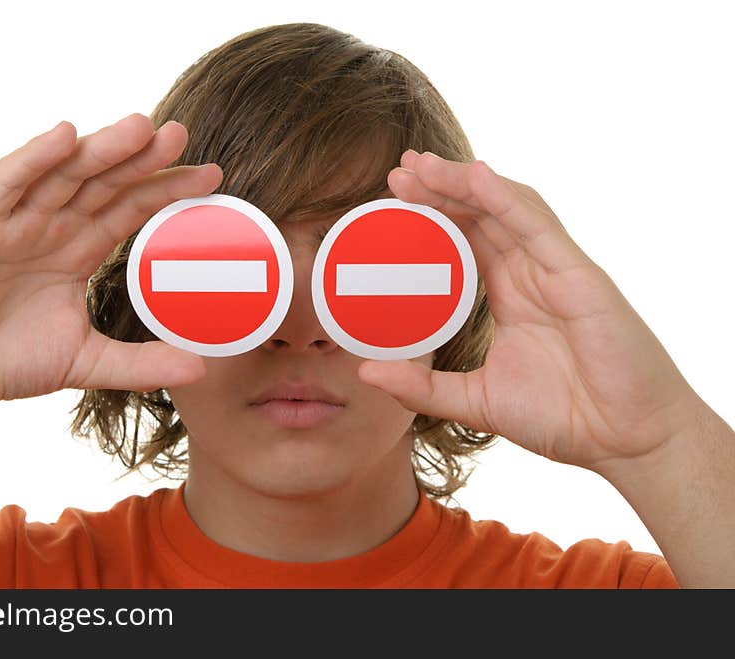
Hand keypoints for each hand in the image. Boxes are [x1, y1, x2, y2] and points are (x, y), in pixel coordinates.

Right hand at [0, 114, 220, 404]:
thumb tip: (200, 369)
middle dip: (142, 158)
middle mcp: (52, 226)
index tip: (212, 177)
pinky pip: (9, 183)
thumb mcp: (86, 362)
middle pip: (105, 182)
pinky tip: (65, 136)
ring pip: (65, 174)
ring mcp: (15, 221)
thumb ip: (140, 363)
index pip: (130, 209)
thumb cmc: (4, 358)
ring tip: (141, 127)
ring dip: (102, 148)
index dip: (167, 190)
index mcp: (78, 249)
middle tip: (182, 134)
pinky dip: (35, 158)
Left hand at [359, 150, 704, 472]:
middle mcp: (532, 273)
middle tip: (398, 170)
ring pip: (506, 208)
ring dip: (462, 182)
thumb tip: (365, 372)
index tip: (392, 200)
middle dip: (440, 187)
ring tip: (421, 166)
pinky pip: (538, 226)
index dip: (433, 215)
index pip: (466, 239)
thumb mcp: (475, 401)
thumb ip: (422, 386)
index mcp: (511, 294)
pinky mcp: (579, 276)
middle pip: (481, 214)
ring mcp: (556, 270)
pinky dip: (505, 197)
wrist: (624, 443)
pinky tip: (473, 176)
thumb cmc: (563, 418)